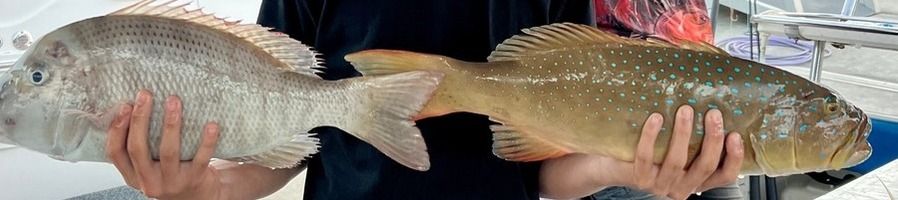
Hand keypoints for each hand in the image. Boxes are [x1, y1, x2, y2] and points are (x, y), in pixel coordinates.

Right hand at [105, 90, 223, 198]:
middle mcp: (149, 181)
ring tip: (173, 101)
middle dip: (140, 119)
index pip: (116, 152)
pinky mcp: (194, 179)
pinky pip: (200, 158)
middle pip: (138, 149)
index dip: (117, 129)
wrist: (197, 198)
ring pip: (168, 152)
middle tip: (145, 95)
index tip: (124, 106)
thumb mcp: (149, 167)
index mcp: (133, 175)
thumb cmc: (172, 175)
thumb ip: (142, 146)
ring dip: (170, 124)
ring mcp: (172, 182)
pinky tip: (211, 125)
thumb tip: (136, 107)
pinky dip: (206, 141)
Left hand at [601, 106, 744, 199]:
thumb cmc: (651, 155)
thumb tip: (713, 108)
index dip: (734, 158)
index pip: (723, 176)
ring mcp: (660, 185)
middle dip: (712, 139)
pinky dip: (651, 136)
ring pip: (676, 161)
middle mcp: (681, 187)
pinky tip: (656, 118)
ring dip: (683, 134)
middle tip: (713, 114)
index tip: (735, 135)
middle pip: (704, 166)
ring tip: (685, 110)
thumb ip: (694, 142)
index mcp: (695, 181)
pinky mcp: (639, 179)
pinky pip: (646, 156)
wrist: (613, 166)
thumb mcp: (677, 152)